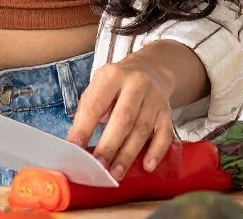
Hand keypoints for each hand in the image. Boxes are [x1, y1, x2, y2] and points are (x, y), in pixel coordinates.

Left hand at [65, 52, 175, 180]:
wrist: (152, 68)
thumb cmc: (118, 84)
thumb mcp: (99, 87)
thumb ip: (88, 112)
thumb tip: (76, 144)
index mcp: (112, 76)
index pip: (95, 105)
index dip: (84, 129)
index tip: (75, 150)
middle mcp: (136, 84)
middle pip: (123, 118)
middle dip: (109, 146)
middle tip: (98, 167)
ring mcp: (154, 98)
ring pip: (142, 129)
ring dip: (128, 154)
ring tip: (116, 174)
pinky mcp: (166, 111)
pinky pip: (164, 133)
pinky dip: (156, 151)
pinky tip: (147, 166)